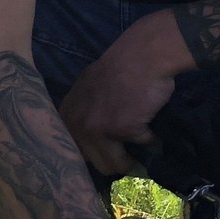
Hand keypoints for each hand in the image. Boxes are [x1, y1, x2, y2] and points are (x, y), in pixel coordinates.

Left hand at [59, 11, 194, 177]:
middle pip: (96, 163)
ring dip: (132, 160)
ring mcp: (99, 129)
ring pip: (116, 164)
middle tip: (128, 156)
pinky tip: (152, 127)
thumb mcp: (88, 88)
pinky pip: (142, 146)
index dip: (92, 156)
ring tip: (140, 150)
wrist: (143, 54)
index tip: (107, 156)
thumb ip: (83, 112)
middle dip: (115, 162)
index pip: (72, 153)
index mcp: (66, 115)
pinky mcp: (124, 130)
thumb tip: (91, 140)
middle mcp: (78, 125)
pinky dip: (151, 139)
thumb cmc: (120, 67)